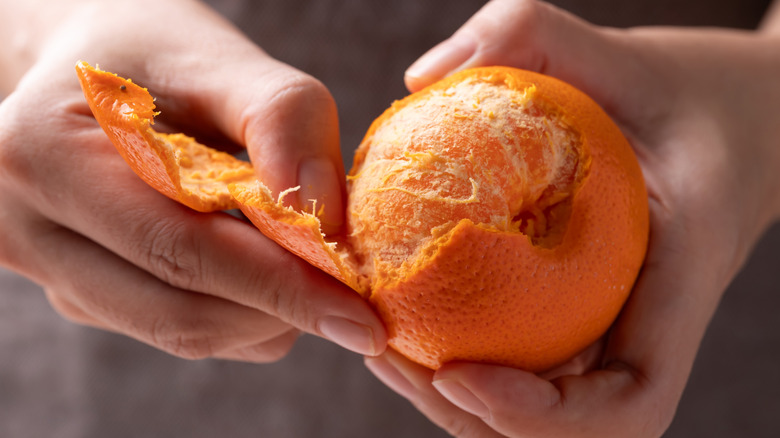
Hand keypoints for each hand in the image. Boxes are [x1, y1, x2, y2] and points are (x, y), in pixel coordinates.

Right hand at [0, 0, 385, 361]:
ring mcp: (52, 272)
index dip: (281, 290)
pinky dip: (242, 313)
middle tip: (356, 297)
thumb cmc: (157, 53)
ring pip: (182, 333)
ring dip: (266, 316)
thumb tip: (326, 220)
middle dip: (282, 311)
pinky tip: (265, 267)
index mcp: (47, 158)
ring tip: (308, 264)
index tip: (362, 321)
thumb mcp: (219, 59)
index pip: (180, 248)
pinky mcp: (84, 293)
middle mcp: (27, 229)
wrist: (91, 65)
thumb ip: (281, 120)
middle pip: (179, 311)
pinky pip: (178, 329)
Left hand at [366, 0, 779, 435]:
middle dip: (470, 415)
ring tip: (379, 341)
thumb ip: (524, 30)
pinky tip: (401, 306)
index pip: (630, 398)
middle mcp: (644, 325)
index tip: (458, 375)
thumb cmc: (673, 87)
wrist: (727, 119)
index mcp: (676, 280)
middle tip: (385, 354)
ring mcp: (613, 328)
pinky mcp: (582, 313)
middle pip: (566, 430)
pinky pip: (522, 358)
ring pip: (536, 409)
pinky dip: (457, 351)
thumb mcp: (608, 45)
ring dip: (451, 399)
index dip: (546, 418)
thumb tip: (421, 79)